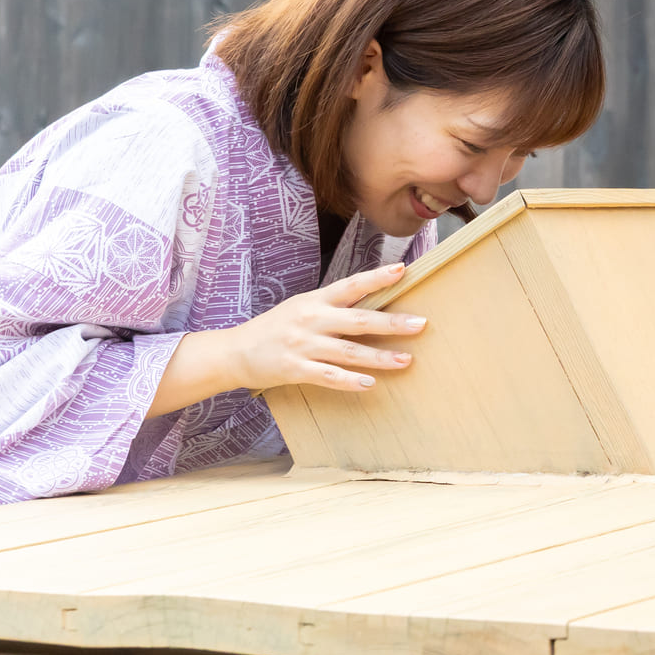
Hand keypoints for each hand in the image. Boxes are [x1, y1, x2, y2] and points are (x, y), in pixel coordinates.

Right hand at [222, 263, 426, 392]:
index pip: (351, 285)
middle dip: (391, 323)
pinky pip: (327, 376)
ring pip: (348, 351)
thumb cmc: (276, 327)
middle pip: (358, 320)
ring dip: (379, 357)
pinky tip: (369, 384)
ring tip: (406, 360)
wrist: (234, 351)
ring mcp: (302, 345)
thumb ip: (334, 305)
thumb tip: (374, 300)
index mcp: (315, 301)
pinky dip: (349, 380)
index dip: (377, 278)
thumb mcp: (303, 306)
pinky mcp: (294, 369)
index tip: (402, 270)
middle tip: (420, 324)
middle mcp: (311, 320)